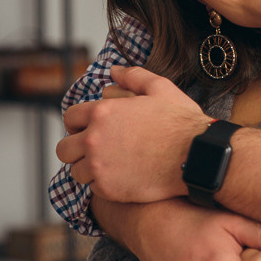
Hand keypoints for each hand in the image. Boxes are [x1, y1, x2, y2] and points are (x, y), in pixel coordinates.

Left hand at [56, 65, 209, 202]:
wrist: (195, 156)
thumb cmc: (180, 122)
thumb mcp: (160, 88)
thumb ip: (132, 77)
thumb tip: (114, 71)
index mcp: (102, 113)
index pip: (70, 118)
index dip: (79, 123)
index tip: (89, 129)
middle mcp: (94, 140)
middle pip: (64, 149)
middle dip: (76, 149)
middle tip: (93, 150)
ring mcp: (100, 167)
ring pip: (76, 172)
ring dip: (88, 169)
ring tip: (107, 166)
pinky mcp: (109, 189)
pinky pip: (93, 189)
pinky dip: (103, 184)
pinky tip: (120, 178)